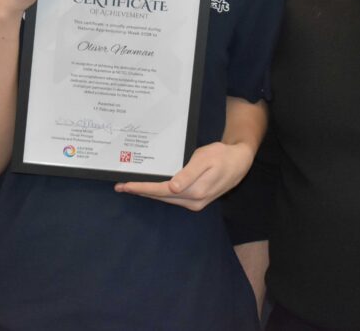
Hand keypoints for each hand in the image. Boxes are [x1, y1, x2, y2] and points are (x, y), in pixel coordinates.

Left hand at [114, 141, 255, 211]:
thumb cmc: (221, 157)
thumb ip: (188, 174)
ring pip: (165, 198)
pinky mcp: (196, 199)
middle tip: (119, 186)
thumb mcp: (205, 160)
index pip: (161, 191)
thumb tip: (173, 188)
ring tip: (130, 186)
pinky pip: (172, 197)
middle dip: (140, 191)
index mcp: (194, 192)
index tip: (125, 185)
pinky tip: (149, 187)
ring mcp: (195, 202)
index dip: (142, 188)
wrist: (239, 161)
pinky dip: (158, 192)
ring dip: (147, 192)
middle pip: (160, 197)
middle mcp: (193, 201)